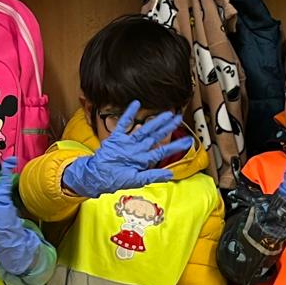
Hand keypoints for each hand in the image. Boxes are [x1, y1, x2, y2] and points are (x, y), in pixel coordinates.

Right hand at [62, 102, 191, 198]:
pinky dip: (129, 114)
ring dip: (154, 121)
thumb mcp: (137, 180)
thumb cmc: (116, 180)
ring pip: (144, 129)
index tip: (188, 141)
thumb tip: (170, 175)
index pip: (162, 151)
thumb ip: (153, 176)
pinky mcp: (116, 138)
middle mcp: (138, 149)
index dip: (175, 146)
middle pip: (155, 136)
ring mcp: (127, 142)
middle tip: (178, 118)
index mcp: (143, 159)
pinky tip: (136, 104)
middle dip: (167, 127)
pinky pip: (124, 124)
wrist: (98, 177)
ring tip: (166, 113)